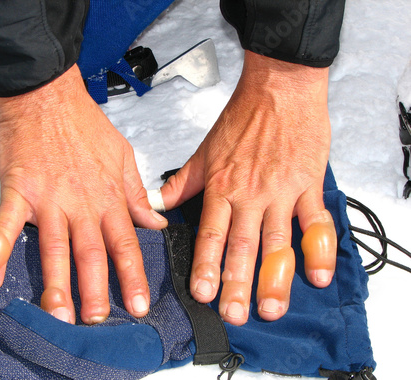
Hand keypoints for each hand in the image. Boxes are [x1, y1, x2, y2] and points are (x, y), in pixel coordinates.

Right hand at [0, 64, 167, 323]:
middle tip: (98, 320)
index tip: (138, 303)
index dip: (132, 276)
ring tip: (57, 313)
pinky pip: (6, 223)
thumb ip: (137, 194)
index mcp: (109, 196)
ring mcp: (49, 199)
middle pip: (92, 253)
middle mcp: (82, 203)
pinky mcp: (19, 191)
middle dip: (96, 289)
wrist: (48, 96)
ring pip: (55, 246)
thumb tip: (156, 222)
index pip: (125, 243)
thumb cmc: (85, 124)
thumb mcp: (124, 157)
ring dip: (56, 281)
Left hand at [160, 51, 336, 324]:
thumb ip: (181, 183)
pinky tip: (317, 275)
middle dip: (237, 284)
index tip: (203, 293)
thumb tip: (157, 204)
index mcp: (222, 187)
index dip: (206, 265)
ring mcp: (281, 192)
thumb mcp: (204, 151)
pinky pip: (315, 221)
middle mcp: (250, 195)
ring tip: (270, 307)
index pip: (211, 234)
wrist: (278, 89)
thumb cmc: (243, 119)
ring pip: (276, 241)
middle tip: (234, 314)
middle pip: (242, 246)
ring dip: (274, 277)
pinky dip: (318, 249)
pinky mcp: (308, 185)